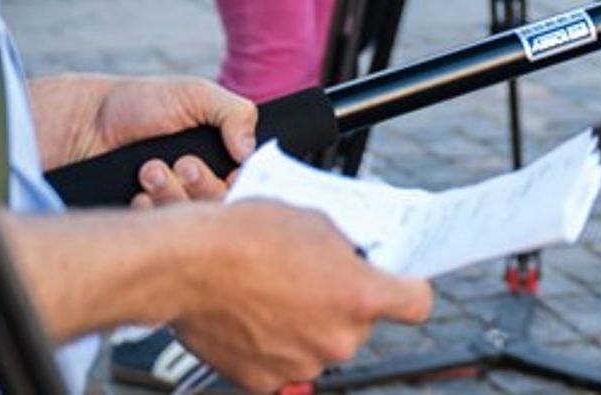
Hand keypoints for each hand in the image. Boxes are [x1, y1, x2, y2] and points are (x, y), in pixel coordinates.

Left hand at [31, 74, 255, 201]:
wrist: (85, 122)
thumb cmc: (141, 103)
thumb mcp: (195, 94)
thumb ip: (235, 113)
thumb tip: (252, 150)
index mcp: (221, 158)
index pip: (248, 186)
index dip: (243, 184)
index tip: (231, 174)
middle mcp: (201, 186)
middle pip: (222, 208)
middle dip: (203, 186)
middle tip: (183, 163)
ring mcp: (173, 206)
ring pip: (190, 222)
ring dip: (173, 195)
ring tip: (149, 169)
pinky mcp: (144, 222)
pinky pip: (157, 234)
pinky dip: (150, 213)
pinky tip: (137, 195)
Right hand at [174, 201, 434, 391]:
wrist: (184, 265)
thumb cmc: (244, 236)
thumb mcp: (315, 221)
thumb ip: (346, 249)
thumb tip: (355, 258)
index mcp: (360, 296)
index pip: (416, 303)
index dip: (408, 289)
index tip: (399, 283)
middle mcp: (338, 340)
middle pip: (361, 324)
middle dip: (342, 303)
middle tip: (311, 278)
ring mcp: (302, 364)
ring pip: (321, 344)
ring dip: (307, 324)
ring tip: (274, 293)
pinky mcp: (266, 382)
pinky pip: (285, 363)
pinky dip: (274, 345)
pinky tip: (254, 315)